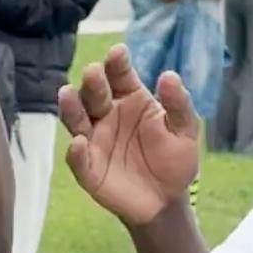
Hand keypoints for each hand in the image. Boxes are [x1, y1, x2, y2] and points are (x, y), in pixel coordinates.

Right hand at [58, 45, 202, 227]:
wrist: (166, 200)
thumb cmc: (174, 159)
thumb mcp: (185, 131)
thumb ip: (178, 104)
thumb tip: (169, 75)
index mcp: (130, 100)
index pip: (120, 76)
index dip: (117, 63)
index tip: (118, 52)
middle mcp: (106, 115)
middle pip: (94, 94)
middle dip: (93, 82)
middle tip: (94, 72)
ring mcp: (94, 141)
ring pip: (76, 120)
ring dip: (71, 107)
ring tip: (67, 94)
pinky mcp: (88, 169)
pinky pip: (78, 158)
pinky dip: (75, 152)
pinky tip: (78, 142)